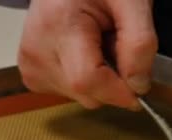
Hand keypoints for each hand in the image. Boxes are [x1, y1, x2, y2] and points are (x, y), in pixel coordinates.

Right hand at [17, 0, 156, 110]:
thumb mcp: (132, 2)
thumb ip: (140, 43)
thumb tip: (138, 86)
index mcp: (58, 24)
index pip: (87, 80)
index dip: (119, 91)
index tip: (140, 85)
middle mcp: (36, 50)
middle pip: (85, 94)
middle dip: (112, 81)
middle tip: (115, 46)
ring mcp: (30, 65)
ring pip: (79, 97)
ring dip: (99, 80)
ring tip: (97, 44)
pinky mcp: (31, 74)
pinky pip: (69, 94)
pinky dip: (84, 80)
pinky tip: (83, 53)